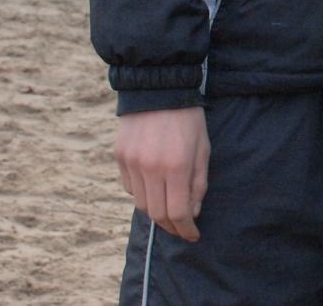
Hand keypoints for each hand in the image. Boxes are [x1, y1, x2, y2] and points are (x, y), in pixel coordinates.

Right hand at [116, 106, 208, 241]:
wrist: (158, 88)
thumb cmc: (188, 118)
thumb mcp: (203, 148)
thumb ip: (198, 182)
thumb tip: (193, 212)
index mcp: (176, 166)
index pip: (178, 212)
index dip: (186, 229)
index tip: (193, 235)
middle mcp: (150, 168)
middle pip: (156, 214)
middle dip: (171, 226)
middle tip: (182, 228)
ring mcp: (131, 163)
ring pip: (140, 203)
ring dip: (156, 211)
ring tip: (169, 209)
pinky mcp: (119, 157)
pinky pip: (129, 187)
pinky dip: (142, 194)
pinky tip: (154, 188)